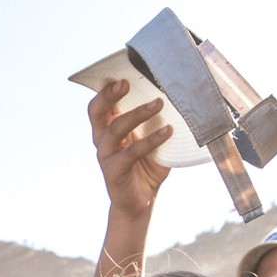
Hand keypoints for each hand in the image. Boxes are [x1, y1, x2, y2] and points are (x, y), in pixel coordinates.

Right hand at [88, 78, 173, 222]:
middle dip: (109, 95)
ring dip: (136, 114)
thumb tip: (178, 98)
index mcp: (108, 128)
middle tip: (125, 83)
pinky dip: (150, 140)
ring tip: (158, 103)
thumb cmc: (147, 166)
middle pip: (97, 112)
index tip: (120, 74)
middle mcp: (103, 140)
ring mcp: (106, 156)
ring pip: (115, 129)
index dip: (105, 89)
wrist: (141, 201)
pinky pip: (131, 152)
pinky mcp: (114, 171)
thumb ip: (156, 122)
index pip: (101, 104)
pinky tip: (167, 132)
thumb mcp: (151, 140)